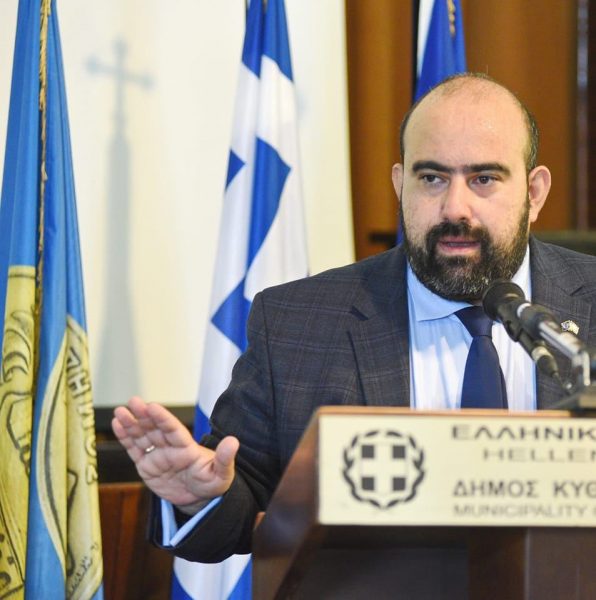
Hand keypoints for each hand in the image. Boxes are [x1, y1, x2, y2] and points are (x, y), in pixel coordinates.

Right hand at [112, 396, 238, 513]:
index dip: (163, 418)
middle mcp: (170, 448)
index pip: (173, 430)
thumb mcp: (222, 474)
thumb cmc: (212, 482)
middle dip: (144, 416)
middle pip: (155, 429)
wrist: (200, 499)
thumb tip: (234, 441)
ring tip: (119, 412)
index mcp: (187, 447)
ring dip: (131, 424)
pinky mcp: (147, 466)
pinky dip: (125, 438)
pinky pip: (135, 450)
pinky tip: (117, 424)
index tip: (152, 406)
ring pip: (142, 437)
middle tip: (133, 402)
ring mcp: (158, 455)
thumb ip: (225, 458)